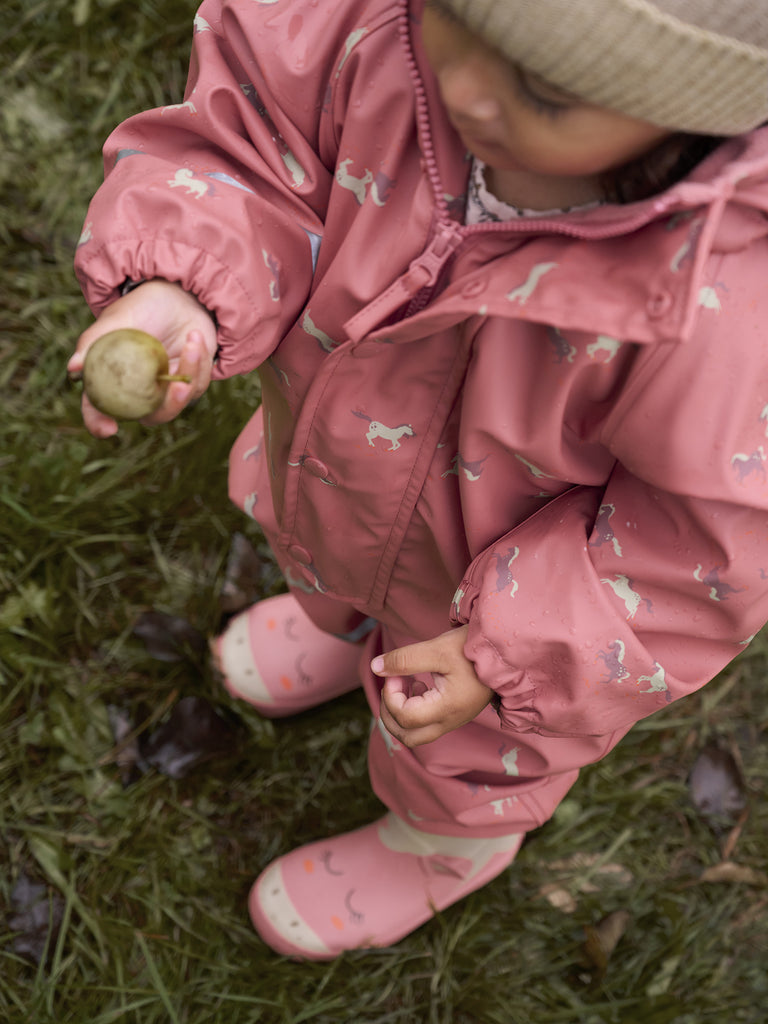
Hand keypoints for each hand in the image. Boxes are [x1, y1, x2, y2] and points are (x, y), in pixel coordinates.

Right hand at [68, 280, 217, 436]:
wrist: (176, 295)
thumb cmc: (141, 307)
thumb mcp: (117, 320)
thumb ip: (94, 343)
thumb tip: (74, 369)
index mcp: (113, 379)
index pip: (99, 409)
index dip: (99, 423)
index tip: (108, 430)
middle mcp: (139, 390)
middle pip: (151, 417)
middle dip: (169, 405)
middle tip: (178, 386)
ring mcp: (166, 389)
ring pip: (180, 401)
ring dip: (189, 372)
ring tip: (192, 340)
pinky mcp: (191, 382)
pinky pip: (198, 384)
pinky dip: (200, 361)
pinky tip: (195, 337)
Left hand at [372, 626, 492, 746]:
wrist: (503, 651)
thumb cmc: (472, 649)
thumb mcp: (437, 649)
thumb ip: (405, 660)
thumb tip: (376, 667)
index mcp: (447, 709)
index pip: (405, 717)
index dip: (391, 694)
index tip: (396, 672)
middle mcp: (449, 721)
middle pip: (407, 737)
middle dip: (389, 713)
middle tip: (392, 685)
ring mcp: (452, 720)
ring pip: (415, 735)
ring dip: (400, 714)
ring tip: (404, 684)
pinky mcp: (453, 714)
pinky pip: (425, 725)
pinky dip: (412, 710)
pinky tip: (418, 685)